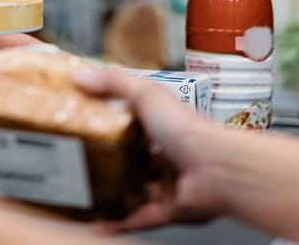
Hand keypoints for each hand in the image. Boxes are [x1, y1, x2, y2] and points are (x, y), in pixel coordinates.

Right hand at [74, 67, 234, 232]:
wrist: (216, 171)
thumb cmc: (190, 131)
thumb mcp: (147, 93)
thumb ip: (114, 82)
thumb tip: (82, 76)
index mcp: (162, 124)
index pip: (132, 121)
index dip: (110, 121)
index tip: (85, 123)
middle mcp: (166, 153)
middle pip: (131, 158)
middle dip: (108, 161)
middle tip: (81, 162)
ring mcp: (167, 182)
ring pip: (134, 189)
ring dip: (112, 193)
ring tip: (85, 192)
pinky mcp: (167, 209)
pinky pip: (138, 218)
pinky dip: (118, 222)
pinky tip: (98, 222)